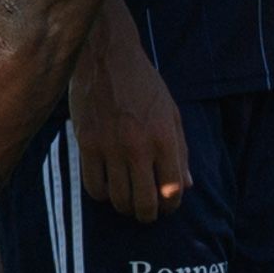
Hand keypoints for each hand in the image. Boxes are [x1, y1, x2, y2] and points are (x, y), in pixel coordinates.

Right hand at [73, 13, 189, 221]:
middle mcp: (139, 146)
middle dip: (148, 215)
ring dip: (124, 207)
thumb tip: (187, 185)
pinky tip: (107, 186)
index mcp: (165, 137)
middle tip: (146, 213)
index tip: (167, 206)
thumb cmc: (143, 84)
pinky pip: (93, 186)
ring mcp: (111, 147)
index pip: (172, 189)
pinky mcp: (86, 144)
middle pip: (145, 202)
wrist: (106, 57)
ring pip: (118, 199)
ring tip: (127, 201)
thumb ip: (181, 151)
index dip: (171, 206)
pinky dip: (102, 194)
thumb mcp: (171, 112)